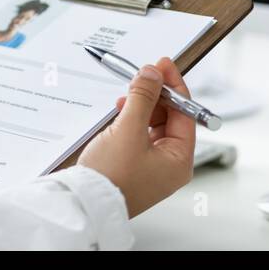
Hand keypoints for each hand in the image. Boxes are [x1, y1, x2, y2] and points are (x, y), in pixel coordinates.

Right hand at [77, 56, 195, 217]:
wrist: (83, 205)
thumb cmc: (110, 177)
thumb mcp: (128, 129)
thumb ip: (143, 97)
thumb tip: (152, 74)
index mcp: (180, 160)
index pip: (186, 113)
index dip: (174, 86)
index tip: (163, 65)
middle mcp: (170, 165)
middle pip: (171, 118)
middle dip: (156, 95)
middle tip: (143, 75)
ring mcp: (153, 167)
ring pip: (154, 125)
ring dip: (142, 106)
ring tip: (127, 95)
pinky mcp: (135, 167)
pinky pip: (140, 136)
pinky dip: (133, 120)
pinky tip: (121, 111)